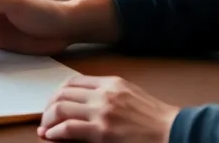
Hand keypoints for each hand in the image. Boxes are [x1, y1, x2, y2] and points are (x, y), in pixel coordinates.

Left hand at [38, 76, 177, 141]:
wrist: (173, 131)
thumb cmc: (155, 119)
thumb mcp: (130, 96)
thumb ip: (108, 95)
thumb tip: (84, 103)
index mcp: (111, 83)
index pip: (73, 82)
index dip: (58, 93)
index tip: (54, 104)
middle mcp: (104, 94)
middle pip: (62, 93)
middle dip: (49, 106)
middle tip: (46, 118)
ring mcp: (102, 112)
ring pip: (61, 108)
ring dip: (48, 119)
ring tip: (46, 129)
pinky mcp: (102, 132)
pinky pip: (68, 128)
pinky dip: (55, 132)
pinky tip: (52, 136)